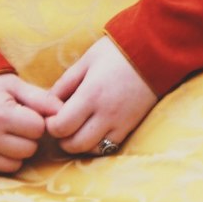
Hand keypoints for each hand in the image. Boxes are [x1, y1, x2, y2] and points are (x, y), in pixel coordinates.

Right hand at [0, 72, 62, 173]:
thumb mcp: (15, 85)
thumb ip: (40, 98)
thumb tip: (64, 111)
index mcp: (0, 114)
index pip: (38, 128)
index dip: (39, 119)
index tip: (30, 111)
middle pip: (30, 147)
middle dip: (31, 135)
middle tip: (20, 122)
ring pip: (19, 161)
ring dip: (21, 149)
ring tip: (12, 132)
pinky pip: (6, 169)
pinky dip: (10, 159)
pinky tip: (4, 143)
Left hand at [46, 36, 156, 155]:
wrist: (155, 51)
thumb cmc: (117, 52)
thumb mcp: (86, 61)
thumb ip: (64, 83)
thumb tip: (47, 103)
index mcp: (90, 94)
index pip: (60, 127)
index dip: (50, 125)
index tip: (52, 115)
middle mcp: (105, 114)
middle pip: (73, 144)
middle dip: (62, 138)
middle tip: (62, 123)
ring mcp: (120, 123)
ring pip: (91, 150)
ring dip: (79, 143)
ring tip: (78, 127)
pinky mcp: (131, 126)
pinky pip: (109, 147)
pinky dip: (97, 143)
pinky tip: (95, 130)